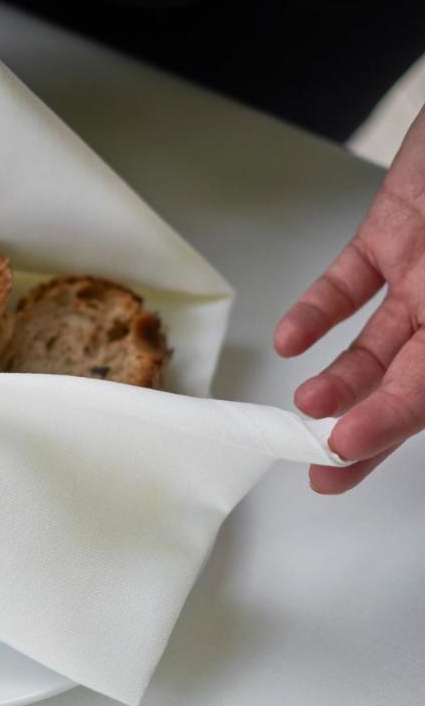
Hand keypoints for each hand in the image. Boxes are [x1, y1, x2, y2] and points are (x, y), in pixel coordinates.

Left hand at [274, 104, 424, 493]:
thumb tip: (415, 376)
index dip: (391, 425)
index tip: (344, 450)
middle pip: (408, 385)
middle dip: (364, 432)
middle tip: (322, 469)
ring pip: (377, 344)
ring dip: (341, 377)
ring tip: (305, 403)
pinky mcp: (392, 236)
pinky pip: (353, 283)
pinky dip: (321, 311)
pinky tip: (294, 340)